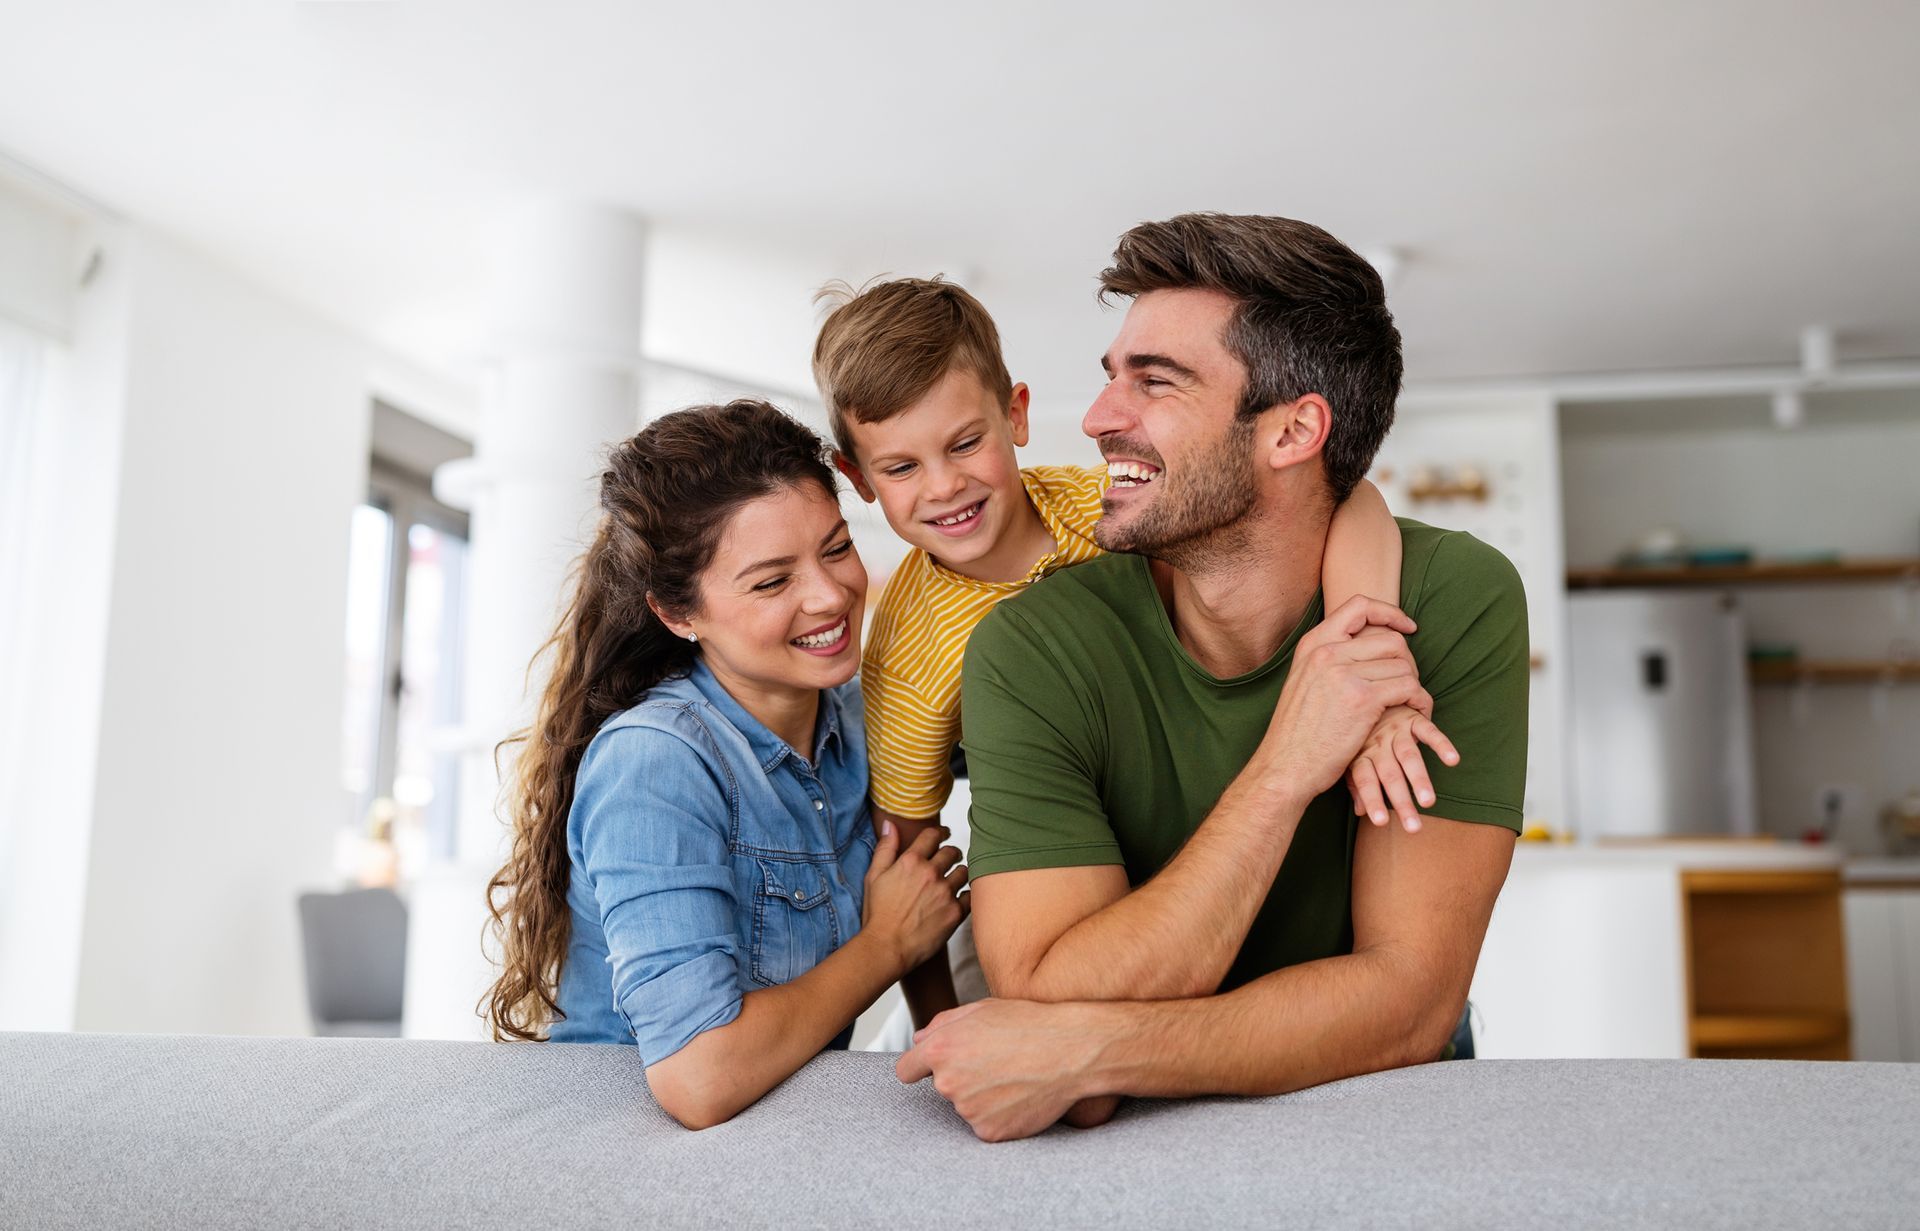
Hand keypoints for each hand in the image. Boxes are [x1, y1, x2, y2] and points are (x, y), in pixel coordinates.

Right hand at [861, 822, 968, 976]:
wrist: (886, 947)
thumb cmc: (877, 914)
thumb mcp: (873, 877)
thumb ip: (885, 848)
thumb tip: (890, 824)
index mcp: (910, 861)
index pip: (933, 835)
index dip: (941, 832)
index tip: (944, 835)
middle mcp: (931, 873)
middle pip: (952, 852)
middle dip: (951, 854)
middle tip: (949, 859)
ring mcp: (945, 893)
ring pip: (963, 872)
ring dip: (959, 874)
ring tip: (952, 881)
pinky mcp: (955, 912)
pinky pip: (969, 896)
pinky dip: (965, 895)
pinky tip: (958, 899)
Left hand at [895, 999, 1097, 1141]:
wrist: (1072, 1051)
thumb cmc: (1028, 1023)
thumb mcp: (982, 1009)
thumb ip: (942, 1024)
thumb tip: (919, 1040)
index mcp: (941, 1049)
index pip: (906, 1071)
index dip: (919, 1068)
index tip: (933, 1068)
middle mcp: (948, 1083)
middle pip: (942, 1087)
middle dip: (961, 1077)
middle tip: (996, 1063)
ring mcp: (969, 1112)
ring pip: (966, 1107)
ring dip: (982, 1097)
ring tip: (1014, 1077)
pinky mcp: (990, 1132)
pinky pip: (986, 1125)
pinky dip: (1000, 1115)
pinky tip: (1021, 1096)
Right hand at [1261, 595, 1432, 799]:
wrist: (1285, 765)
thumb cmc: (1296, 731)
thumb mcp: (1302, 681)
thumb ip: (1327, 658)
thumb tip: (1362, 647)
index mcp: (1313, 644)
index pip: (1359, 606)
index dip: (1389, 613)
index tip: (1406, 627)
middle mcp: (1328, 652)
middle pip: (1391, 640)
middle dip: (1408, 661)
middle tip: (1406, 682)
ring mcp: (1345, 674)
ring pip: (1403, 665)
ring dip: (1414, 685)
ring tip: (1409, 702)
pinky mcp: (1363, 700)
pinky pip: (1408, 688)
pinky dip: (1419, 700)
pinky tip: (1417, 711)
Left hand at [1347, 705, 1460, 832]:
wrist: (1366, 691)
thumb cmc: (1359, 732)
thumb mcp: (1351, 755)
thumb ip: (1356, 783)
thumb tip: (1360, 812)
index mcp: (1360, 754)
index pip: (1364, 781)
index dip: (1372, 800)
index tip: (1380, 822)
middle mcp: (1377, 744)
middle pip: (1389, 775)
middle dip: (1401, 802)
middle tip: (1413, 827)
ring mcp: (1395, 730)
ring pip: (1409, 757)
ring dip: (1419, 780)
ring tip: (1429, 803)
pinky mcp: (1413, 718)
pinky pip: (1428, 731)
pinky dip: (1441, 744)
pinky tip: (1453, 760)